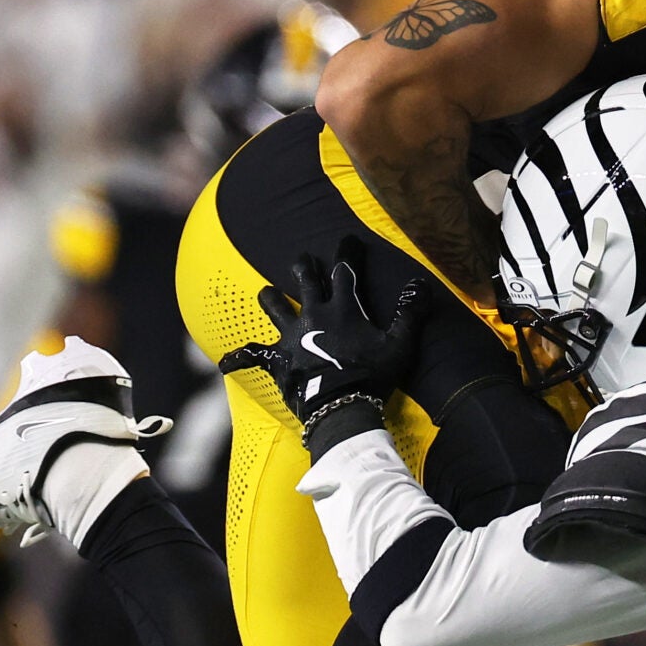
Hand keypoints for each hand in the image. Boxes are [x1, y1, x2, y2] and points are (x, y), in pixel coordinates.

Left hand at [217, 239, 428, 452]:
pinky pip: (253, 355)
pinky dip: (240, 358)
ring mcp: (292, 336)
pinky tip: (225, 362)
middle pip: (305, 281)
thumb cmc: (371, 375)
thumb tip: (420, 283)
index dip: (347, 252)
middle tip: (302, 260)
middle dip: (303, 267)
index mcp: (342, 309)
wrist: (341, 406)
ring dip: (271, 299)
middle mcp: (313, 315)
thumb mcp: (399, 345)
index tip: (348, 239)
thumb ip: (409, 313)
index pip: (344, 271)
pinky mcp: (278, 359)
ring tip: (267, 293)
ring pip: (274, 306)